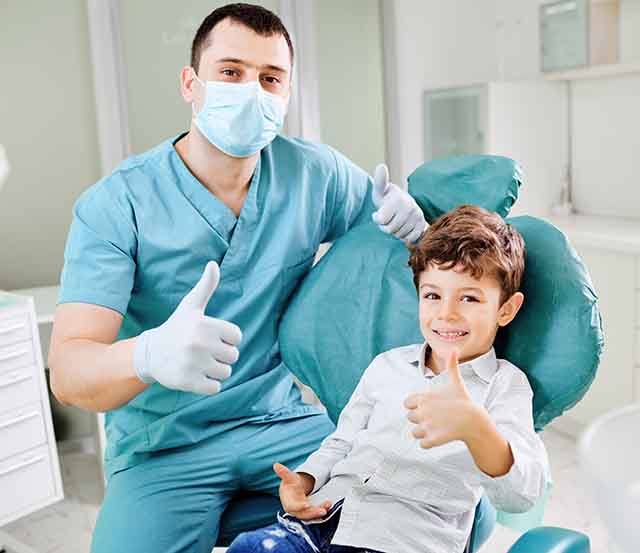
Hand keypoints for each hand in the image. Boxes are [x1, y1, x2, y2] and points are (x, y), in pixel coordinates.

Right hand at [133, 261, 241, 394]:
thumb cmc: (176, 328)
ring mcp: (193, 364)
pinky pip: (215, 388)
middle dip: (221, 356)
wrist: (149, 353)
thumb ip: (206, 286)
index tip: (210, 337)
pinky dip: (208, 385)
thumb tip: (214, 264)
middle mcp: (199, 343)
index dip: (226, 339)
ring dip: (214, 371)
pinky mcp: (188, 382)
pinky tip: (194, 375)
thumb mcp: (191, 306)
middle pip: (233, 356)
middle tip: (202, 351)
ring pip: (226, 373)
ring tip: (198, 363)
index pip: (237, 337)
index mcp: (205, 324)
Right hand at [273, 463, 330, 520]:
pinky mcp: (309, 513)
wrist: (294, 489)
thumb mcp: (289, 477)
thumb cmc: (290, 483)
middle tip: (323, 510)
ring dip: (319, 513)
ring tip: (328, 505)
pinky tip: (328, 506)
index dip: (298, 507)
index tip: (306, 505)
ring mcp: (302, 513)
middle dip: (313, 513)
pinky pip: (315, 516)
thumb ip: (283, 472)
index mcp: (287, 502)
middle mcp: (294, 510)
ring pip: (310, 516)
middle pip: (303, 514)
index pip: (292, 507)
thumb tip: (276, 465)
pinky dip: (321, 512)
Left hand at [371, 163, 425, 243]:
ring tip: (395, 222)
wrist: (404, 205)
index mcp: (398, 199)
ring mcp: (418, 216)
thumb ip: (379, 181)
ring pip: (399, 235)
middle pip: (389, 230)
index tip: (377, 214)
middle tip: (387, 219)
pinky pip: (410, 238)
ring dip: (395, 232)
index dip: (377, 219)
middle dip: (385, 227)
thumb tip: (380, 166)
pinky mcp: (423, 225)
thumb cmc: (387, 199)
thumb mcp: (380, 190)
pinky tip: (403, 228)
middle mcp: (410, 206)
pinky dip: (404, 237)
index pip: (381, 220)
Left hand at [404, 350, 477, 447]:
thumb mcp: (456, 382)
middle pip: (410, 418)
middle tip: (436, 417)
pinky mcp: (433, 439)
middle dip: (420, 419)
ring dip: (423, 432)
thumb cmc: (463, 400)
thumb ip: (451, 366)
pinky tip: (439, 437)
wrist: (475, 420)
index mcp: (423, 397)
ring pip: (414, 432)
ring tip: (437, 428)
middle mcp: (422, 411)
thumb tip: (453, 349)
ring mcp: (427, 426)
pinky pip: (422, 444)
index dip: (416, 406)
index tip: (429, 406)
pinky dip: (428, 443)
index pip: (407, 403)